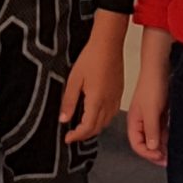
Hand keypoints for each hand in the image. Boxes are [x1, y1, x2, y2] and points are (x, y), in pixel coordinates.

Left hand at [61, 15, 127, 143]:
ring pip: (106, 122)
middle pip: (97, 128)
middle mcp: (108, 102)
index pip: (87, 128)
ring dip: (94, 128)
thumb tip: (64, 119)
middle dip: (84, 135)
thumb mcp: (74, 80)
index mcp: (96, 100)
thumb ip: (68, 101)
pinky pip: (111, 113)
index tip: (67, 138)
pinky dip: (102, 120)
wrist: (108, 44)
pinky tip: (94, 115)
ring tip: (81, 126)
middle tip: (72, 134)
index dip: (77, 136)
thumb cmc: (91, 58)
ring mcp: (115, 98)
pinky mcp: (119, 93)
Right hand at [126, 72, 169, 164]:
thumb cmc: (152, 86)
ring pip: (156, 137)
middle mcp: (141, 122)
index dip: (147, 154)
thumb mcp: (151, 112)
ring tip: (173, 152)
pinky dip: (168, 136)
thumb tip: (151, 148)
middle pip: (146, 143)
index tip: (160, 157)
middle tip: (168, 160)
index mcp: (133, 122)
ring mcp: (151, 118)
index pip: (137, 145)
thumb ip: (151, 131)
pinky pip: (163, 129)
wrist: (160, 69)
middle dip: (156, 153)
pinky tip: (175, 139)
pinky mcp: (160, 113)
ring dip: (163, 145)